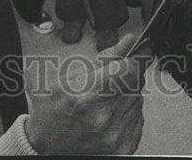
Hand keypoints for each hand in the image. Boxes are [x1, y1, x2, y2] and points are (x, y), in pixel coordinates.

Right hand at [26, 32, 146, 154]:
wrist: (48, 149)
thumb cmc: (53, 114)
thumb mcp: (67, 79)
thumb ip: (103, 59)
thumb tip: (127, 42)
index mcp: (88, 97)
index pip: (129, 69)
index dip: (140, 55)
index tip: (143, 47)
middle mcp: (105, 118)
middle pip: (135, 82)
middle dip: (127, 75)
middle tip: (111, 79)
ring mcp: (116, 135)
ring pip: (137, 99)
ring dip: (127, 94)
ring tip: (104, 101)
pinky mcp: (125, 146)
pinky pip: (137, 118)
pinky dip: (127, 112)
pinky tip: (109, 115)